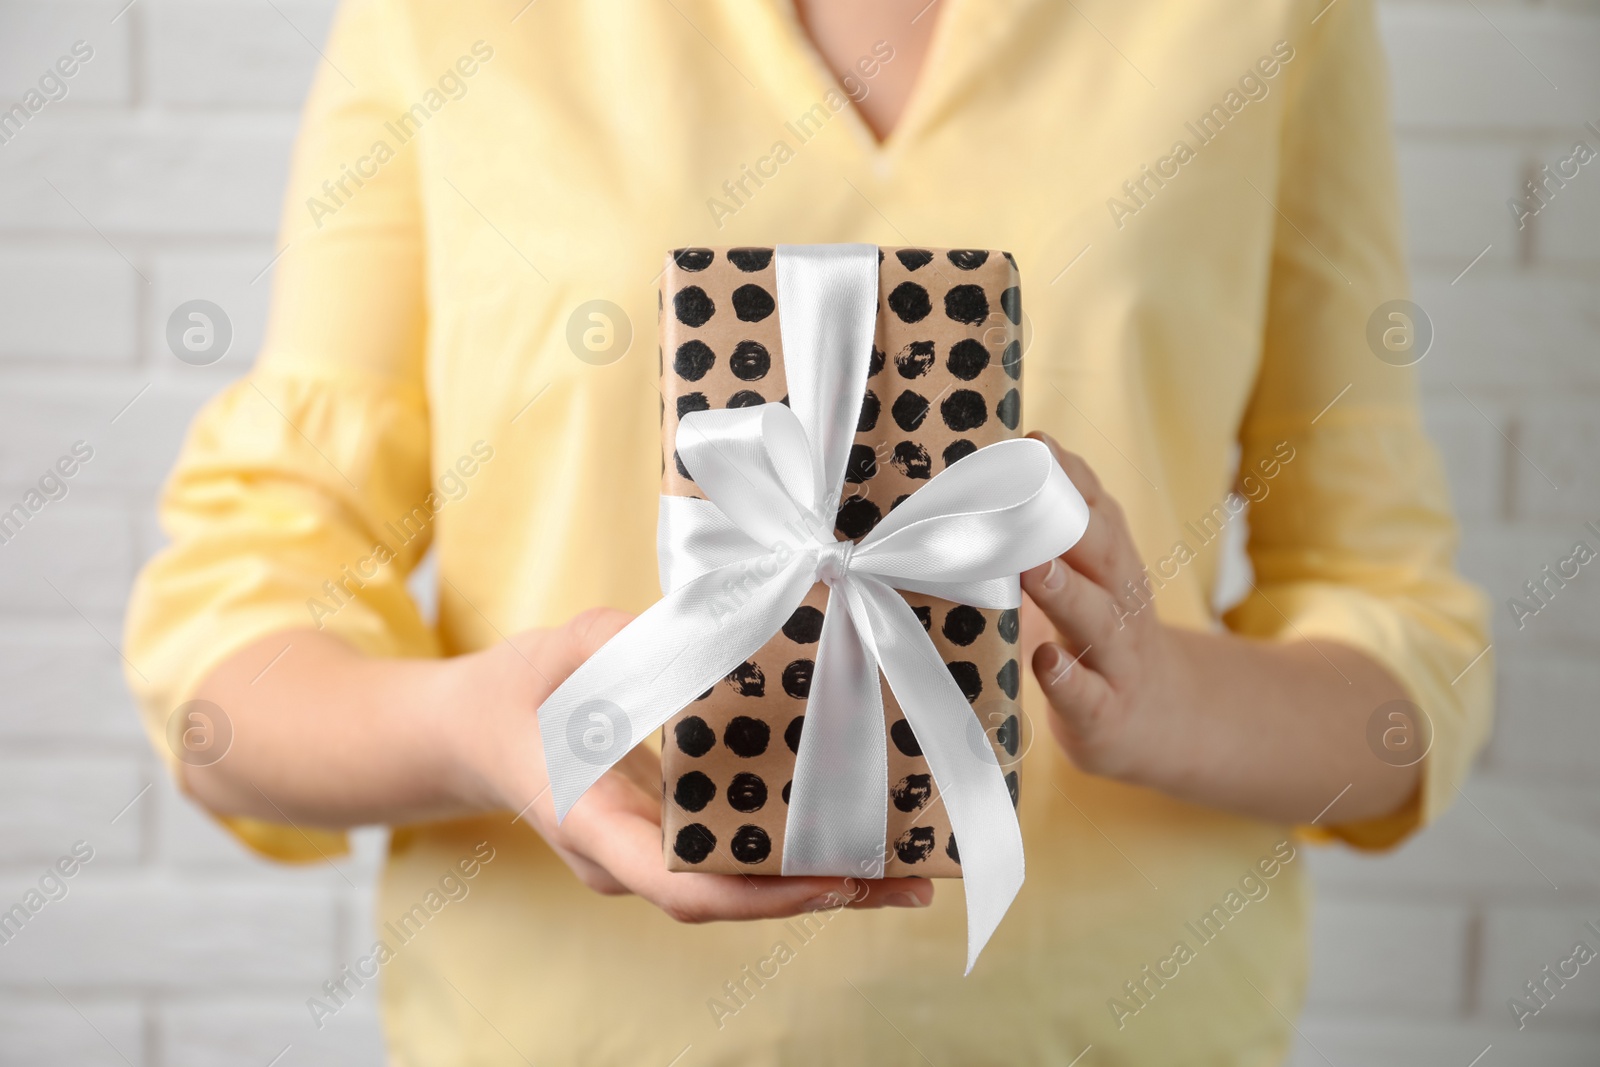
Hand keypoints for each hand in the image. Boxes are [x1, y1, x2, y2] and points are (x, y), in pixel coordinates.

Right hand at [440, 608, 934, 922]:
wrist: (470, 733)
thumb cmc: (515, 691)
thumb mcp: (566, 649)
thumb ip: (629, 640)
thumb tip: (714, 626)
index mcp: (592, 822)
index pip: (679, 887)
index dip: (762, 894)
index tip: (835, 880)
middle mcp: (623, 859)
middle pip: (729, 899)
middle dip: (821, 895)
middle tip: (911, 881)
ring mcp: (643, 857)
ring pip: (737, 888)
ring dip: (820, 880)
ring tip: (909, 866)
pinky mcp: (663, 840)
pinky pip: (731, 858)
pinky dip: (792, 852)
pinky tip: (854, 833)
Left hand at [1020, 434, 1193, 787]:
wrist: (1161, 720)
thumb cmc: (1100, 635)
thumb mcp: (1090, 576)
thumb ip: (1057, 528)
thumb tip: (1010, 462)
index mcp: (1112, 566)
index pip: (1097, 512)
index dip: (1070, 477)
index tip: (1035, 441)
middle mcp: (1121, 604)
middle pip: (1103, 556)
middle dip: (1067, 523)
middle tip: (1026, 496)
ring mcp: (1116, 660)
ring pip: (1096, 621)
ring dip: (1065, 592)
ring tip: (1032, 568)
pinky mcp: (1105, 713)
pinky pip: (1087, 695)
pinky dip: (1067, 678)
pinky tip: (1045, 661)